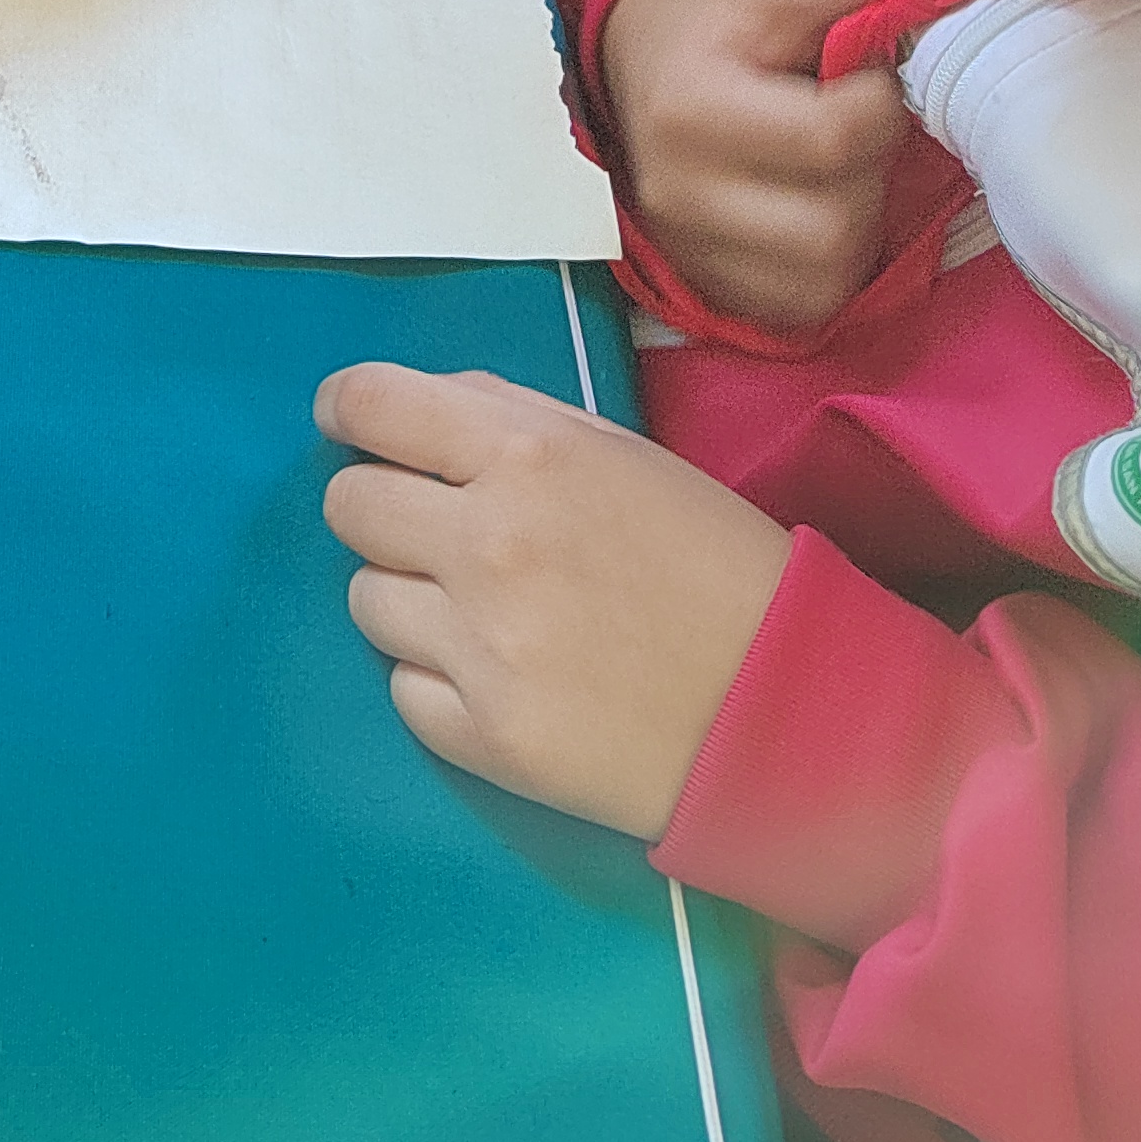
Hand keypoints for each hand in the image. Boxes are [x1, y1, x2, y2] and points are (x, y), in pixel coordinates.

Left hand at [317, 362, 791, 839]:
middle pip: (349, 504)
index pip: (371, 404)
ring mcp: (482, 645)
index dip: (347, 409)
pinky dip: (438, 679)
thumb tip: (418, 410)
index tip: (348, 422)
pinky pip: (403, 687)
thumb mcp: (624, 456)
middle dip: (381, 508)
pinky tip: (506, 675)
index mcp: (526, 455)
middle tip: (434, 531)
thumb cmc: (716, 565)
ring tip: (489, 612)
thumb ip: (513, 420)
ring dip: (410, 597)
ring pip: (366, 597)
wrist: (793, 709)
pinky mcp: (487, 737)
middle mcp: (489, 542)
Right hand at [597, 0, 907, 332]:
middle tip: (858, 127)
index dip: (878, 104)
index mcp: (691, 108)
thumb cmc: (709, 17)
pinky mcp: (704, 285)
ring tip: (838, 170)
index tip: (866, 76)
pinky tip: (816, 212)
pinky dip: (827, 267)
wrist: (635, 56)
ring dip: (856, 224)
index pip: (832, 139)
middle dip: (870, 171)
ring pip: (826, 276)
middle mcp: (679, 191)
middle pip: (834, 223)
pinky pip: (801, 305)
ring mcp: (687, 248)